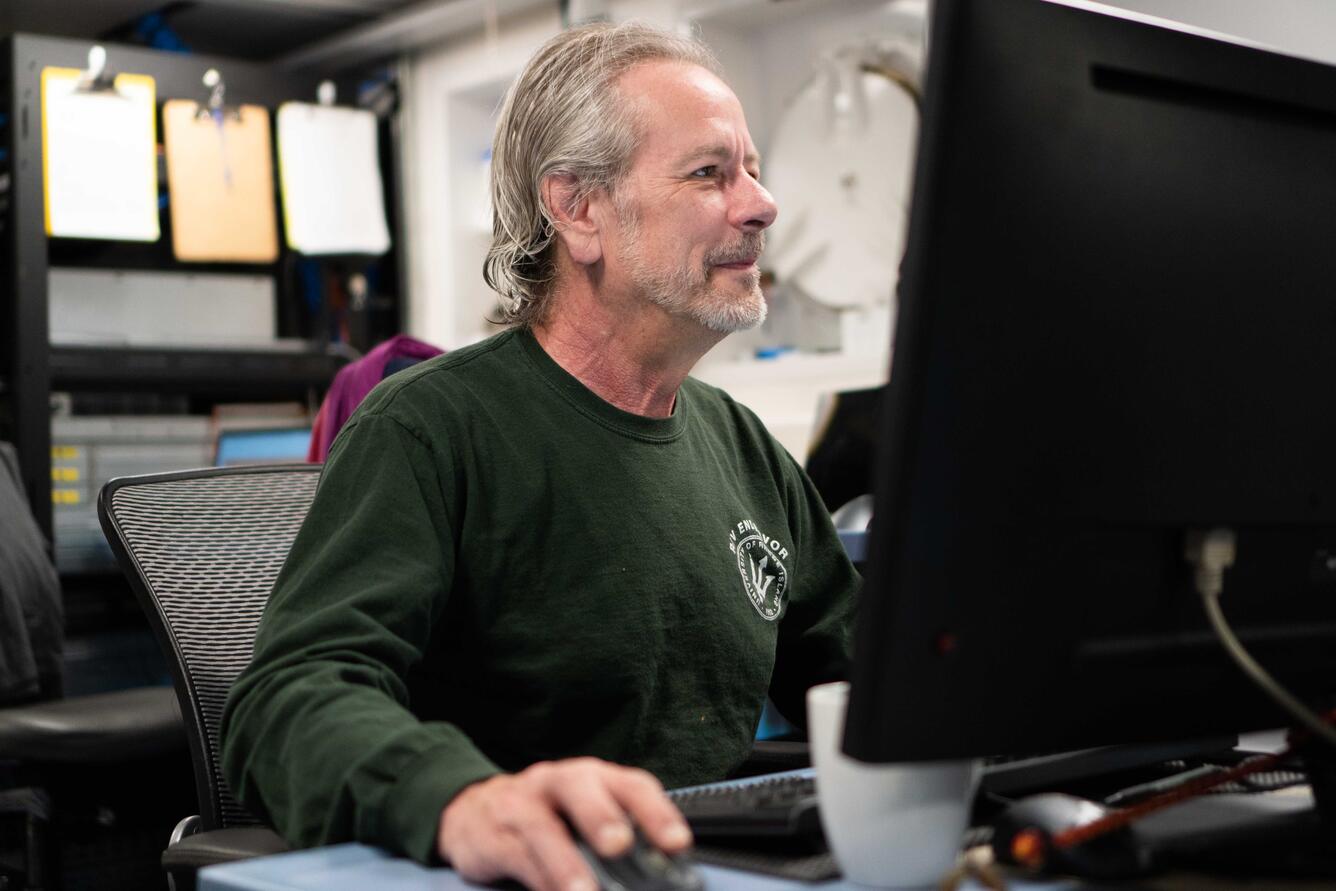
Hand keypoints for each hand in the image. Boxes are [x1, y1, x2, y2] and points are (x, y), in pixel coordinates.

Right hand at [437, 757, 692, 890]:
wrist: (472, 810)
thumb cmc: (546, 816)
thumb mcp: (583, 818)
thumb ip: (618, 840)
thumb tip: (662, 875)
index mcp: (593, 778)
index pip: (631, 784)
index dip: (656, 811)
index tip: (678, 844)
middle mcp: (558, 782)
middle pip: (580, 786)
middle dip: (601, 815)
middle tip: (620, 845)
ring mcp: (521, 806)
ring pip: (541, 827)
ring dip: (565, 862)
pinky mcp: (492, 836)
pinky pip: (515, 856)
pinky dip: (539, 879)